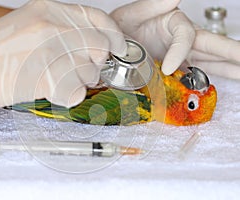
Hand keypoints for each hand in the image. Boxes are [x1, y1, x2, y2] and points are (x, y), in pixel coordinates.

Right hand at [0, 0, 125, 132]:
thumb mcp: (32, 25)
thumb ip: (65, 30)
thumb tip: (96, 45)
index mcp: (49, 9)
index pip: (98, 18)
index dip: (114, 35)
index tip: (118, 48)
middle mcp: (52, 26)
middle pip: (100, 47)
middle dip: (96, 63)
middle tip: (80, 69)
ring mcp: (49, 52)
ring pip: (91, 72)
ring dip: (80, 81)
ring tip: (57, 79)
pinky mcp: (45, 79)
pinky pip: (77, 92)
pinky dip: (69, 96)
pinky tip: (52, 91)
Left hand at [110, 0, 239, 77]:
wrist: (111, 47)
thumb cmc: (121, 28)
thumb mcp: (132, 15)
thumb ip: (152, 5)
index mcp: (173, 22)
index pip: (186, 36)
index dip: (180, 52)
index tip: (169, 69)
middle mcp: (182, 39)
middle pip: (212, 46)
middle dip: (233, 54)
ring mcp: (181, 56)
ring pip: (210, 61)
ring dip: (229, 68)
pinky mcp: (176, 70)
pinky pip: (194, 76)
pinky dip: (207, 83)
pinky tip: (218, 87)